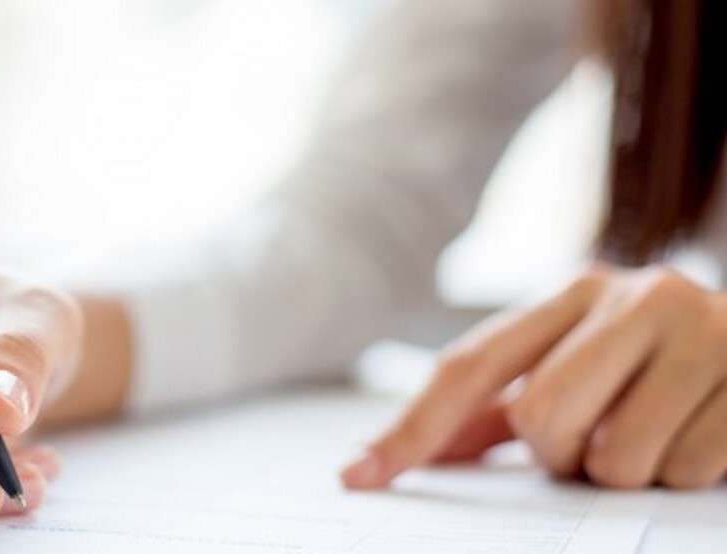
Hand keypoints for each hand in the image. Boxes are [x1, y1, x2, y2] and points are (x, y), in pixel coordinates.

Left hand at [343, 264, 726, 489]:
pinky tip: (702, 431)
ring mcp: (700, 328)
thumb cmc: (661, 365)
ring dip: (626, 469)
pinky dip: (685, 472)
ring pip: (613, 458)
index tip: (361, 474)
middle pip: (540, 418)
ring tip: (657, 430)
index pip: (469, 366)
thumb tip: (401, 453)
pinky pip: (685, 468)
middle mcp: (632, 294)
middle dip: (562, 454)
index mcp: (573, 292)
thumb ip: (496, 409)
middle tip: (598, 439)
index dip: (413, 426)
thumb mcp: (581, 366)